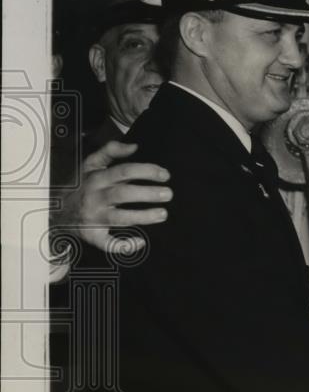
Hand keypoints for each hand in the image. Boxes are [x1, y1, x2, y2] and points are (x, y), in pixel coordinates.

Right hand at [53, 141, 170, 252]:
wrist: (56, 210)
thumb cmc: (82, 185)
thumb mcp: (90, 164)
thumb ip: (110, 151)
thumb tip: (134, 146)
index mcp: (97, 178)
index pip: (124, 171)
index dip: (146, 171)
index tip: (165, 175)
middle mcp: (95, 197)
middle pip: (123, 194)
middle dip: (148, 194)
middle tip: (168, 194)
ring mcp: (93, 217)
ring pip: (119, 218)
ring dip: (142, 216)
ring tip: (163, 214)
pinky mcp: (92, 235)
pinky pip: (107, 243)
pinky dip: (123, 245)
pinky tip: (140, 242)